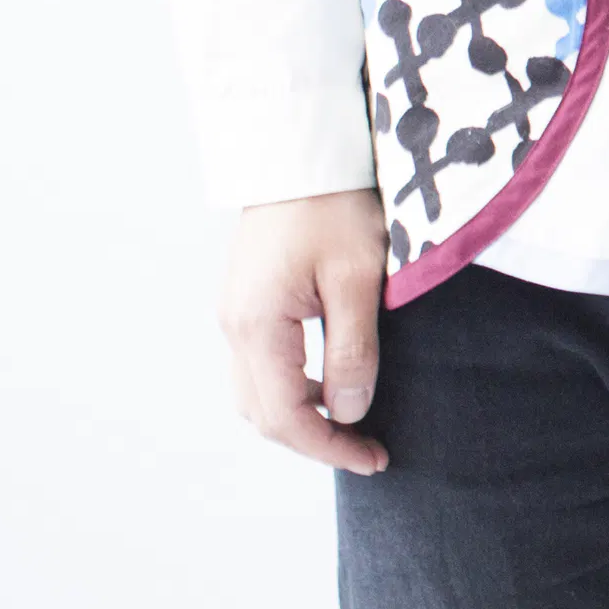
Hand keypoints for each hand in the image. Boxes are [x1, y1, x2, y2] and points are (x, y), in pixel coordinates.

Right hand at [216, 189, 391, 475]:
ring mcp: (235, 313)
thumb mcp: (358, 278)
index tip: (374, 459)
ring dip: (300, 416)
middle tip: (368, 449)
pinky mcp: (247, 300)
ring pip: (257, 393)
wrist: (303, 149)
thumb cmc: (336, 205)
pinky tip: (331, 381)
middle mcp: (234, 326)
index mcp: (257, 326)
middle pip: (264, 414)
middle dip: (314, 440)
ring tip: (353, 421)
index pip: (286, 417)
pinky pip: (260, 365)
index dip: (329, 447)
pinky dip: (291, 388)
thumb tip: (349, 413)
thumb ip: (353, 350)